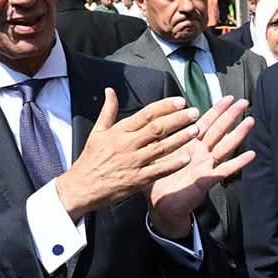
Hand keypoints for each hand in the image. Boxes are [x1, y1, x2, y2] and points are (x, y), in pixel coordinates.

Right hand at [54, 91, 199, 219]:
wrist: (81, 187)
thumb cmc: (90, 159)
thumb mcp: (97, 132)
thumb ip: (108, 110)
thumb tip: (110, 90)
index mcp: (119, 132)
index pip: (146, 114)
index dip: (165, 106)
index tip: (180, 101)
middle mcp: (128, 145)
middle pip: (157, 128)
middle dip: (178, 119)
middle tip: (194, 113)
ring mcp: (133, 163)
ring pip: (161, 148)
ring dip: (181, 138)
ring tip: (196, 130)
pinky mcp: (137, 180)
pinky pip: (159, 170)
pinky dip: (173, 164)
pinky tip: (186, 158)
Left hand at [147, 96, 255, 236]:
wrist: (161, 206)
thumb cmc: (159, 181)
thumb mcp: (156, 155)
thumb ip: (158, 139)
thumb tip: (152, 119)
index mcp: (190, 145)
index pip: (205, 123)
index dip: (216, 110)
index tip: (226, 98)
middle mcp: (201, 153)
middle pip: (219, 130)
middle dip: (231, 116)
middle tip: (244, 102)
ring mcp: (206, 166)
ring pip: (225, 146)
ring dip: (238, 134)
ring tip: (250, 121)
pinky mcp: (207, 180)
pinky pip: (225, 170)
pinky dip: (238, 163)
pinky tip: (250, 154)